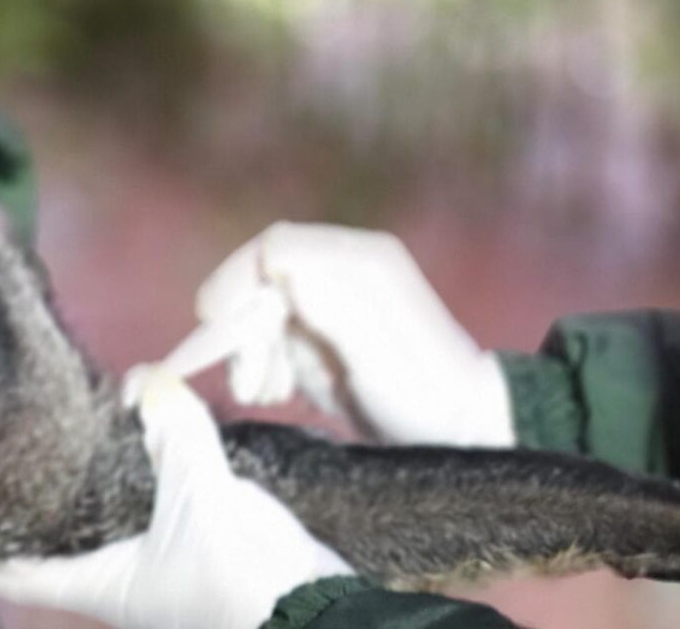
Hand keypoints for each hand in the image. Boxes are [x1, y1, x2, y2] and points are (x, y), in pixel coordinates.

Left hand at [0, 367, 350, 628]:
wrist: (315, 610)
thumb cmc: (240, 576)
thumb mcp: (200, 497)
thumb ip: (172, 434)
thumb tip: (148, 380)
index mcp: (97, 581)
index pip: (14, 564)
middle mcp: (117, 575)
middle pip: (58, 530)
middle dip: (39, 485)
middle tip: (11, 432)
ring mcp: (156, 562)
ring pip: (108, 509)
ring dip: (95, 470)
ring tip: (72, 417)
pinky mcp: (195, 543)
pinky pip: (155, 499)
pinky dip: (145, 466)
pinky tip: (142, 430)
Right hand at [179, 223, 511, 446]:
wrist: (462, 433)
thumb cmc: (426, 398)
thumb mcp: (379, 359)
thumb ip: (334, 310)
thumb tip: (283, 267)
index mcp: (359, 263)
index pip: (274, 247)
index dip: (236, 282)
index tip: (217, 330)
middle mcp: (345, 273)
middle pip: (261, 280)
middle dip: (242, 330)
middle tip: (248, 384)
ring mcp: (334, 303)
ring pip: (261, 311)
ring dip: (251, 352)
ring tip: (266, 394)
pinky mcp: (326, 334)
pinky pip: (274, 336)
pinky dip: (264, 363)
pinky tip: (279, 393)